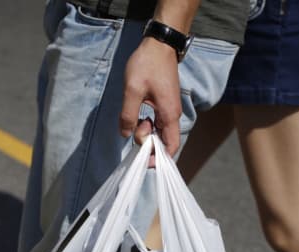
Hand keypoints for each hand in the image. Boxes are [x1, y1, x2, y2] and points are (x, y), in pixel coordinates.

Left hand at [119, 37, 182, 155]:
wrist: (159, 44)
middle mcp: (173, 114)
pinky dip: (147, 123)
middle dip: (147, 142)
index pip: (171, 147)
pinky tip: (137, 113)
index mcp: (169, 114)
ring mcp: (169, 109)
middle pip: (163, 141)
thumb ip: (128, 115)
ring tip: (134, 117)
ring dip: (145, 131)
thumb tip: (125, 134)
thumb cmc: (147, 64)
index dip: (159, 158)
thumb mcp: (132, 90)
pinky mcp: (164, 103)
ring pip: (159, 131)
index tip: (143, 160)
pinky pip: (157, 122)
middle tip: (133, 127)